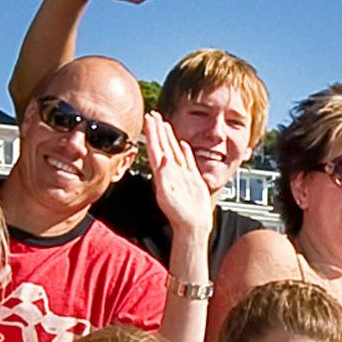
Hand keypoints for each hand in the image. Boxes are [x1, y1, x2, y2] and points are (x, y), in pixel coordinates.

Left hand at [141, 108, 214, 256]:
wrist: (192, 227)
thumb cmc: (180, 215)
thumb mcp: (168, 195)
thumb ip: (164, 176)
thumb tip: (162, 157)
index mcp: (163, 173)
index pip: (156, 148)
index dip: (151, 132)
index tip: (148, 118)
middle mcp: (170, 172)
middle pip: (162, 145)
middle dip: (157, 130)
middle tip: (153, 114)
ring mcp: (181, 174)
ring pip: (174, 150)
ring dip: (169, 137)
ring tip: (165, 124)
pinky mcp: (191, 179)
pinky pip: (187, 160)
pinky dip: (185, 150)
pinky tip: (184, 144)